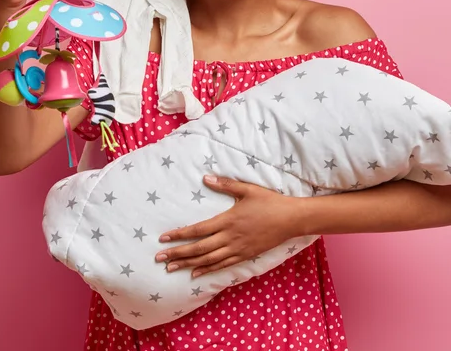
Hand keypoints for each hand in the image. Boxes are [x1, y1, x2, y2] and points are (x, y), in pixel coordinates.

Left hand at [155, 175, 301, 277]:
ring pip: (208, 260)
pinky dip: (207, 270)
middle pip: (198, 249)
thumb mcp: (247, 189)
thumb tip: (205, 178)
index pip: (197, 230)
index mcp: (227, 220)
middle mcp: (229, 237)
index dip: (179, 235)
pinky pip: (222, 265)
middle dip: (177, 253)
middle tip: (159, 259)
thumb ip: (225, 185)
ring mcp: (237, 249)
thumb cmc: (269, 202)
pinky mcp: (245, 255)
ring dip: (188, 264)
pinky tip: (195, 273)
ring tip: (171, 269)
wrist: (291, 219)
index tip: (163, 239)